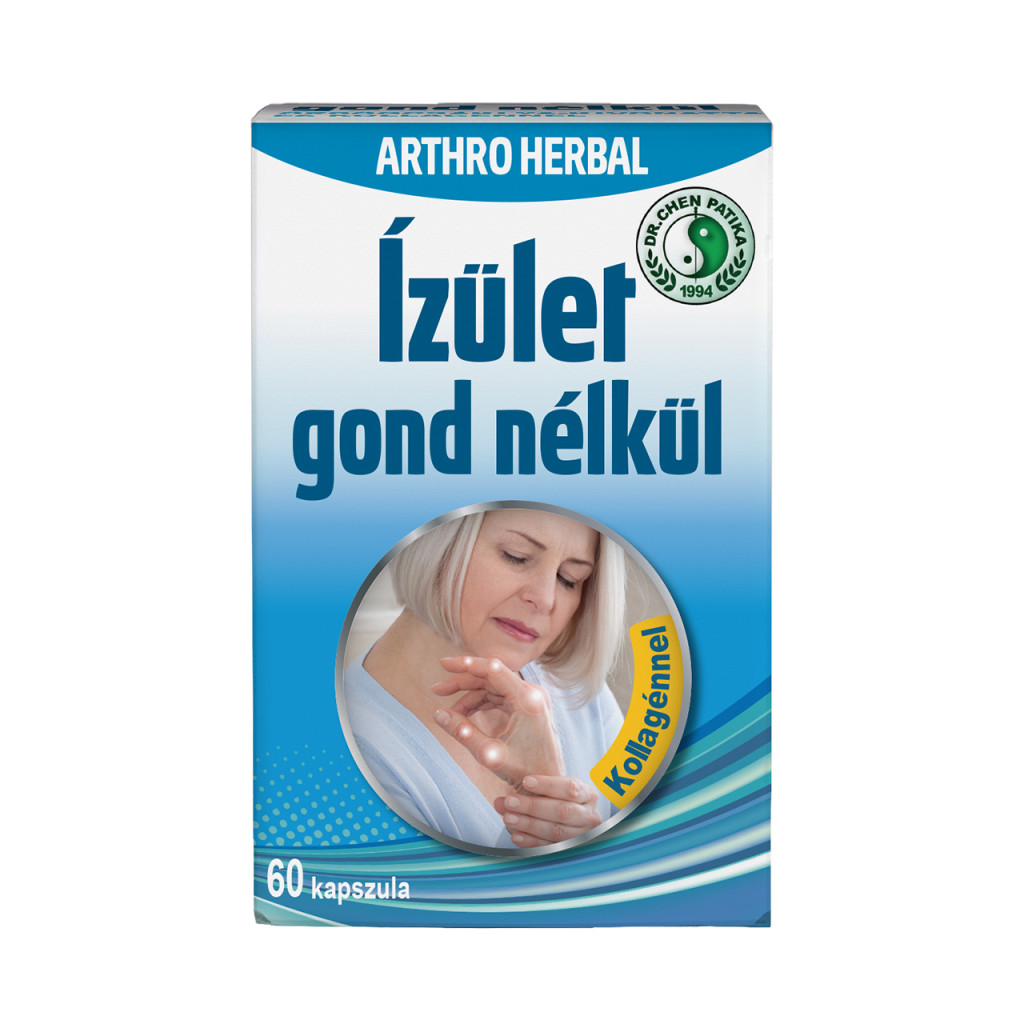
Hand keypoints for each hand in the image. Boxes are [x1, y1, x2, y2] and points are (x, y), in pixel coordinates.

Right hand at [432, 655, 564, 791]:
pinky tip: (463, 714)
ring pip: (493, 687)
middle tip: (437, 690)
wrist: (547, 783)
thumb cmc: (524, 771)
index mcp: (528, 699)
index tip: (444, 664)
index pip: (494, 669)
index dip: (468, 665)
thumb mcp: (489, 754)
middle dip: (462, 683)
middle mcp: (532, 693)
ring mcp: (531, 698)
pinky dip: (481, 703)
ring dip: (469, 695)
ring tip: (449, 710)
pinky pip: (499, 696)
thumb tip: (438, 714)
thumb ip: (462, 732)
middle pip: (491, 677)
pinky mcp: (527, 705)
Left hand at [494, 775, 601, 847]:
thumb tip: (498, 763)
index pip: (570, 788)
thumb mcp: (554, 787)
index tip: (525, 781)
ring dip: (529, 824)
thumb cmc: (558, 799)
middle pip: (562, 811)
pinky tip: (516, 835)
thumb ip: (530, 781)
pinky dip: (531, 842)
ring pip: (556, 831)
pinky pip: (550, 848)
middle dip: (533, 806)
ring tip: (507, 817)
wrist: (571, 821)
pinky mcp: (570, 851)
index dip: (548, 785)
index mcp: (588, 795)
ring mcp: (582, 836)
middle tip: (509, 801)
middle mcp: (589, 816)